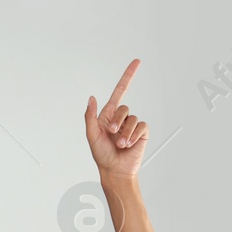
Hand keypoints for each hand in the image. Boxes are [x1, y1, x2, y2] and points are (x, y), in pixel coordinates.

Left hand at [85, 59, 147, 180]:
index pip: (119, 92)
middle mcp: (121, 118)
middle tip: (111, 134)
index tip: (137, 61)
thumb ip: (90, 116)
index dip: (128, 76)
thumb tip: (91, 98)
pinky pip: (141, 126)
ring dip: (125, 133)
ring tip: (120, 145)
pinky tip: (128, 145)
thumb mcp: (91, 135)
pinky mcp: (141, 132)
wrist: (115, 170)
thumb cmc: (101, 154)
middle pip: (123, 108)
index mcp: (107, 115)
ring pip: (132, 119)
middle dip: (117, 121)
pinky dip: (134, 136)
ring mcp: (132, 125)